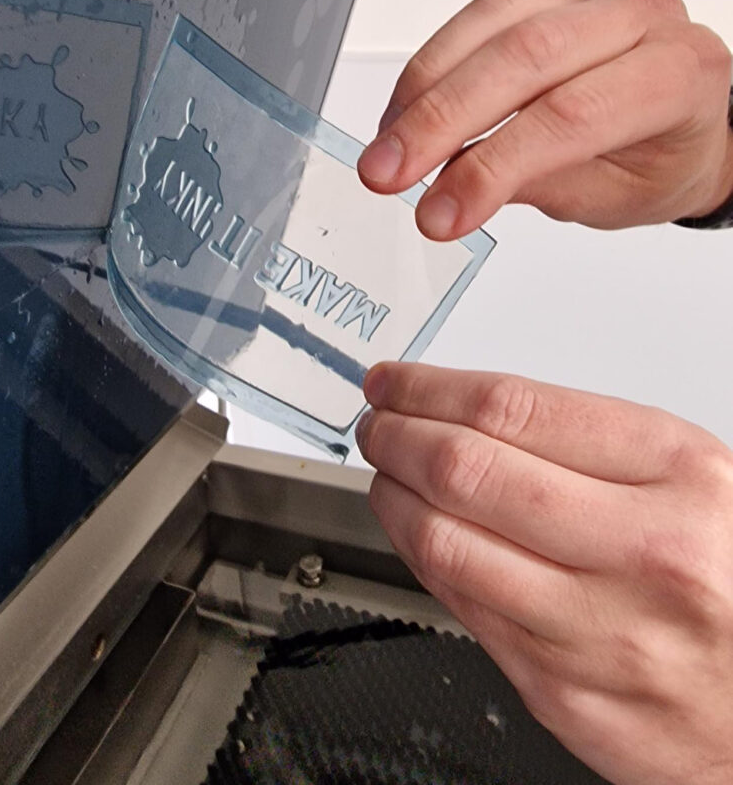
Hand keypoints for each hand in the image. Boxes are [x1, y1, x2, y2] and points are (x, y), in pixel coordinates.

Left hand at [356, 362, 732, 784]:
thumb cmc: (730, 579)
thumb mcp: (691, 480)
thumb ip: (585, 443)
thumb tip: (467, 411)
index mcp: (679, 475)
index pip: (511, 408)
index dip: (428, 388)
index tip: (396, 382)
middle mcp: (642, 553)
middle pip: (465, 470)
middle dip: (396, 435)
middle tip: (377, 423)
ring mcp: (597, 632)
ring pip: (444, 542)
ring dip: (392, 495)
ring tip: (386, 472)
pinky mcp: (561, 693)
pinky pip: (460, 608)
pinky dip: (421, 557)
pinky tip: (416, 532)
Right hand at [357, 0, 732, 237]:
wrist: (683, 125)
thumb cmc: (660, 163)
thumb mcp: (614, 198)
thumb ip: (537, 184)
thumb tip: (453, 186)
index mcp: (679, 75)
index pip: (572, 114)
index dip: (493, 165)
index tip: (440, 213)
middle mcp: (638, 21)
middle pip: (525, 59)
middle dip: (441, 121)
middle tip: (388, 173)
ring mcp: (585, 2)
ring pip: (490, 28)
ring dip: (423, 93)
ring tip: (387, 151)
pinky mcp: (539, 2)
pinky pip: (472, 20)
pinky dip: (427, 70)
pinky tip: (403, 114)